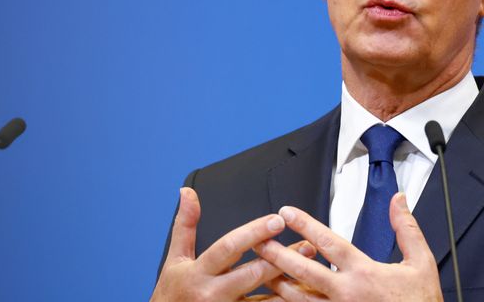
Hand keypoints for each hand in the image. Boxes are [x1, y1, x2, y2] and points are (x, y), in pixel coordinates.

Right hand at [151, 187, 315, 301]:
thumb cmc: (172, 293)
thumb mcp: (175, 259)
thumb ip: (185, 225)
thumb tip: (187, 192)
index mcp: (199, 272)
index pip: (228, 248)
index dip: (254, 233)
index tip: (277, 220)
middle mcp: (213, 293)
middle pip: (252, 274)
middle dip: (281, 258)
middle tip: (306, 244)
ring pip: (263, 300)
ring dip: (289, 284)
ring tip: (311, 270)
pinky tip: (300, 294)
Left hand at [253, 192, 441, 301]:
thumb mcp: (421, 262)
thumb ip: (406, 228)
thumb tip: (398, 201)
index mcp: (364, 273)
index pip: (327, 243)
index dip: (305, 225)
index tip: (287, 213)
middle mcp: (346, 294)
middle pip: (303, 271)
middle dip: (277, 255)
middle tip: (258, 241)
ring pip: (299, 300)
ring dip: (278, 284)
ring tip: (260, 272)